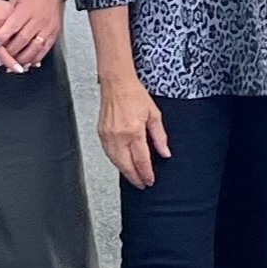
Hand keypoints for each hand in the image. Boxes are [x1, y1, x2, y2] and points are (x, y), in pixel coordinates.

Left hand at [0, 0, 65, 73]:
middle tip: (0, 62)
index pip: (12, 26)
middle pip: (22, 40)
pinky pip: (45, 48)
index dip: (1, 37)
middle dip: (10, 53)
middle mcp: (37, 19)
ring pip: (34, 48)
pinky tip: (29, 63)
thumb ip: (8, 15)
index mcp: (26, 10)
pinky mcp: (54, 32)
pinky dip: (37, 58)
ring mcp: (47, 27)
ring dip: (23, 59)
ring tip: (13, 66)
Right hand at [96, 71, 170, 187]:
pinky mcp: (101, 134)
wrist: (116, 83)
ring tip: (133, 177)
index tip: (150, 180)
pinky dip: (116, 162)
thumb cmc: (134, 94)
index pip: (141, 160)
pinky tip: (122, 164)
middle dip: (135, 177)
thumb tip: (165, 152)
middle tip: (142, 184)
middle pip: (126, 165)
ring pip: (115, 162)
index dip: (146, 173)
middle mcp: (118, 135)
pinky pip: (108, 154)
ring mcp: (108, 136)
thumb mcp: (154, 114)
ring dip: (125, 172)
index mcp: (133, 131)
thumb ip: (159, 136)